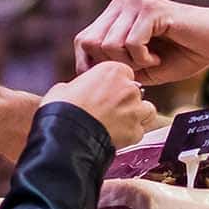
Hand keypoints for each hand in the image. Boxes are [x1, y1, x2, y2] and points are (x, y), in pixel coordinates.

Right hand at [41, 62, 155, 148]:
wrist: (66, 134)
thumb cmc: (63, 109)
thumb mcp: (64, 87)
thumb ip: (80, 85)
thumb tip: (76, 90)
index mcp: (112, 70)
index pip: (124, 74)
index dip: (114, 85)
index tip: (106, 94)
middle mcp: (128, 87)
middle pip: (135, 92)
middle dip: (124, 101)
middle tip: (108, 111)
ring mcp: (134, 109)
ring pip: (146, 110)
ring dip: (135, 116)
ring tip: (118, 124)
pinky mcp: (136, 131)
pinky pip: (140, 131)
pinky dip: (131, 134)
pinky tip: (117, 137)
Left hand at [74, 0, 208, 85]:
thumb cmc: (183, 54)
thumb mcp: (142, 66)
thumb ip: (116, 67)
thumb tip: (87, 78)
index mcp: (116, 12)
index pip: (83, 40)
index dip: (92, 64)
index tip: (119, 76)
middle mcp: (122, 2)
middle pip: (91, 43)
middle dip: (113, 65)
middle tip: (138, 69)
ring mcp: (136, 3)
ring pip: (109, 45)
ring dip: (131, 63)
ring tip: (151, 61)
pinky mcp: (151, 10)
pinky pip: (131, 43)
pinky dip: (143, 59)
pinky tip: (158, 58)